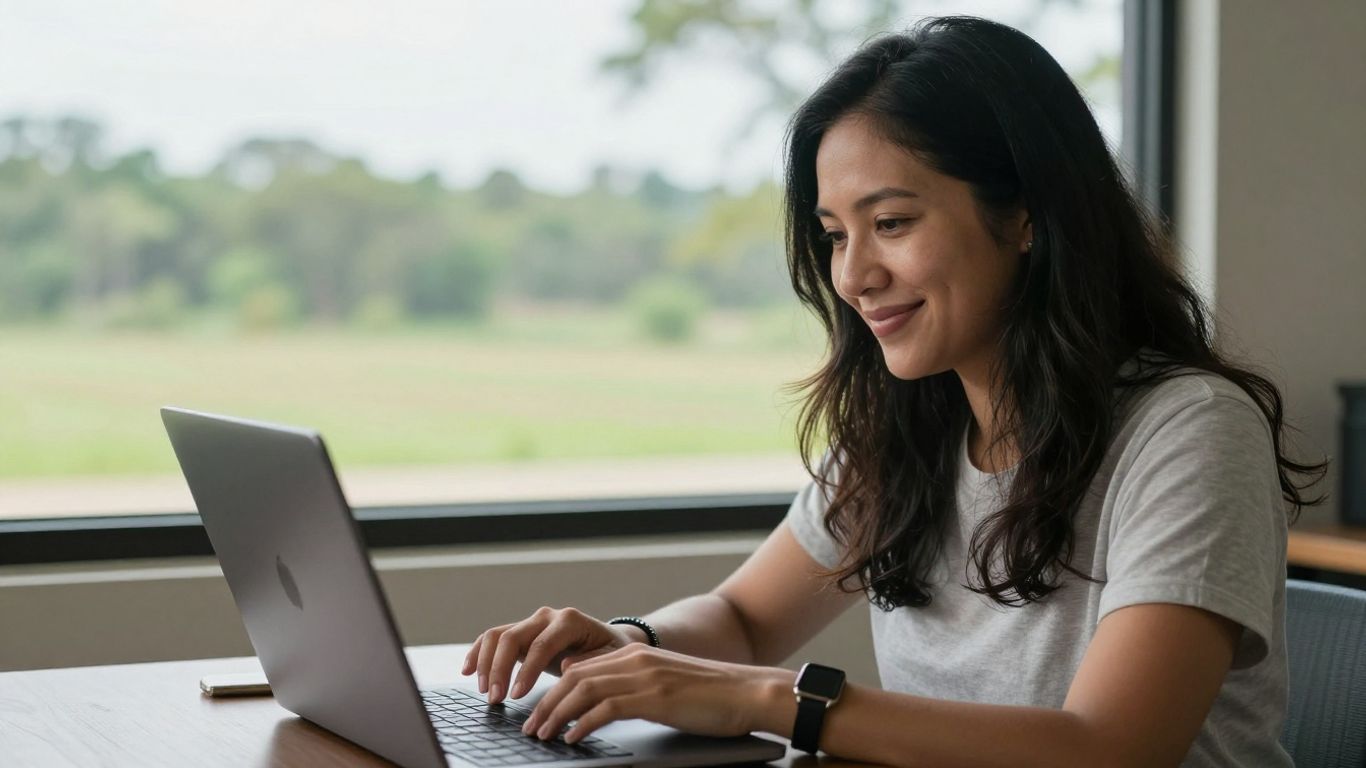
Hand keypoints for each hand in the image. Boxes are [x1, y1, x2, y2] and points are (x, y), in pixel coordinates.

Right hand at [461, 606, 641, 703]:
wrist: (607, 641)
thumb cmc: (609, 652)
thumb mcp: (609, 658)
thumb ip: (591, 661)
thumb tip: (566, 665)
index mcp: (570, 621)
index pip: (542, 644)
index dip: (527, 670)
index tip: (518, 695)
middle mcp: (547, 617)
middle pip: (513, 637)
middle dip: (500, 669)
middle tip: (495, 698)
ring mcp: (531, 623)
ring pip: (498, 635)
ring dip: (485, 663)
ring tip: (484, 691)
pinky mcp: (521, 633)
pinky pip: (493, 638)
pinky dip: (477, 652)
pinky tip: (467, 671)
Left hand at [519, 644, 793, 744]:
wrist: (746, 692)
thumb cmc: (710, 695)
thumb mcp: (665, 684)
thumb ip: (633, 685)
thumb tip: (599, 700)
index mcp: (635, 655)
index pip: (581, 668)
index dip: (554, 689)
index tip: (538, 710)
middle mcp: (634, 660)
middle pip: (574, 677)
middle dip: (546, 702)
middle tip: (529, 726)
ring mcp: (643, 677)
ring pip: (582, 690)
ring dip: (555, 714)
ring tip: (541, 735)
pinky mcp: (653, 697)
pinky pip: (605, 709)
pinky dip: (582, 724)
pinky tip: (571, 738)